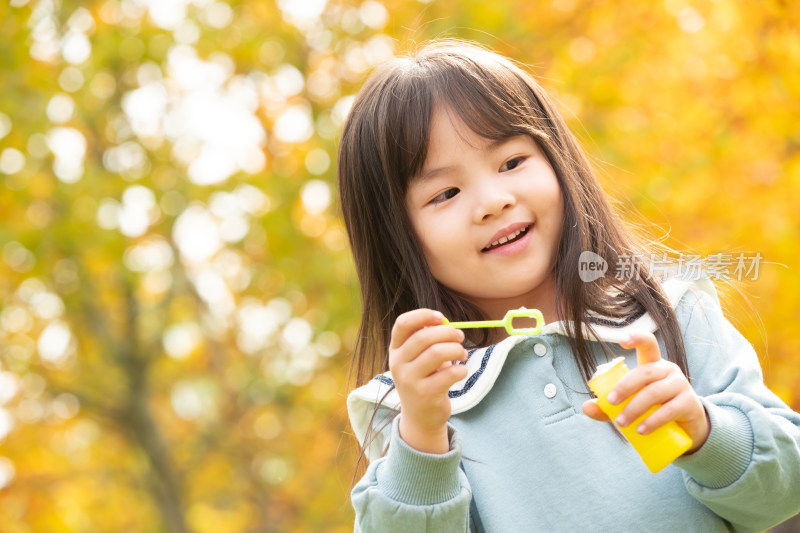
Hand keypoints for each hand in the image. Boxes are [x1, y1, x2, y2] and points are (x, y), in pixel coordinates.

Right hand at [389, 309, 468, 453]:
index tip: (440, 317)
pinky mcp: (425, 395)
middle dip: (447, 333)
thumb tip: (444, 321)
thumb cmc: (424, 379)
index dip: (422, 315)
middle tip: (459, 337)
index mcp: (395, 350)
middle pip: (423, 337)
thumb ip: (427, 339)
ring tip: (463, 354)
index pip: (402, 324)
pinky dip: (461, 369)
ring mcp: (410, 380)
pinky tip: (461, 371)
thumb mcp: (418, 358)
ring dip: (456, 349)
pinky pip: (449, 374)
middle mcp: (398, 364)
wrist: (420, 417)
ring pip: (437, 353)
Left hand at [582, 331, 709, 453]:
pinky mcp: (689, 403)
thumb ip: (608, 407)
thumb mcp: (630, 406)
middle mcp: (668, 370)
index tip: (622, 339)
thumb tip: (586, 407)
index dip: (637, 338)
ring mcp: (681, 385)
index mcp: (653, 365)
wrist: (687, 428)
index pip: (648, 344)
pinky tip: (641, 430)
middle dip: (625, 387)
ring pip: (655, 392)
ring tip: (622, 423)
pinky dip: (652, 421)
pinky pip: (669, 410)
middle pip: (645, 372)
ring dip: (635, 408)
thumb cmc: (654, 409)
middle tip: (611, 403)